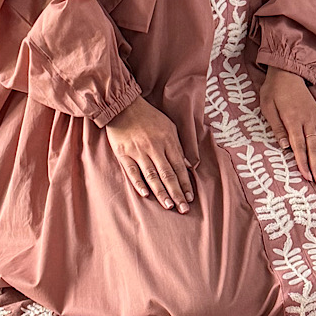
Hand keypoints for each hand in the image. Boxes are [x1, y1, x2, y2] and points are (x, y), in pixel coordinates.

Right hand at [105, 96, 193, 212]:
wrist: (124, 106)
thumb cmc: (149, 116)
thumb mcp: (169, 126)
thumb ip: (178, 146)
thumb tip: (188, 165)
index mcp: (168, 140)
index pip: (179, 167)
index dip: (185, 184)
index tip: (191, 198)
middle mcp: (154, 147)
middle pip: (168, 174)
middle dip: (177, 193)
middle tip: (183, 209)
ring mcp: (138, 151)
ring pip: (152, 175)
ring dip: (161, 192)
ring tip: (169, 206)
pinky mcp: (124, 153)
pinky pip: (132, 171)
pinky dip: (139, 183)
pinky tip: (146, 194)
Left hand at [259, 67, 315, 186]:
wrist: (287, 72)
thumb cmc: (273, 91)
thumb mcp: (268, 108)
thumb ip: (276, 127)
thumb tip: (284, 147)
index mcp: (293, 119)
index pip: (299, 145)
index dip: (303, 162)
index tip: (307, 177)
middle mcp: (308, 120)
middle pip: (314, 147)